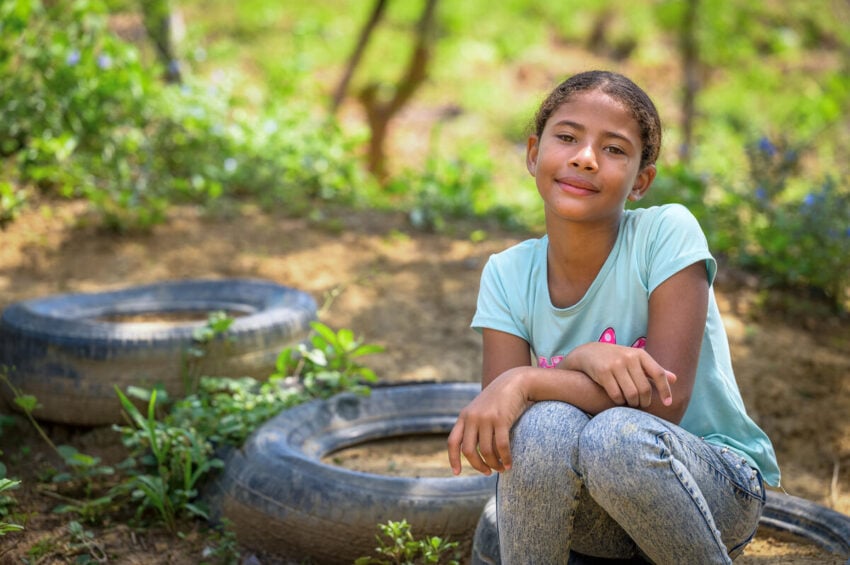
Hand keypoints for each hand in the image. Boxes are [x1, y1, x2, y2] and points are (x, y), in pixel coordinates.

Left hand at [447, 368, 530, 475]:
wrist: (514, 382)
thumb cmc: (498, 400)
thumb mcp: (480, 410)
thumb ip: (473, 425)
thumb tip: (472, 451)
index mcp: (464, 417)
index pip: (453, 442)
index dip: (453, 459)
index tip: (457, 473)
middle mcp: (472, 418)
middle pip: (469, 451)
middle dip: (478, 466)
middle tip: (487, 472)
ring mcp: (486, 418)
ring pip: (487, 451)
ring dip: (494, 464)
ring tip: (501, 468)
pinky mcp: (501, 419)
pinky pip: (501, 446)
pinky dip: (505, 458)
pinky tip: (509, 464)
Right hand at [560, 342, 675, 407]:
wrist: (589, 353)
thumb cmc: (617, 358)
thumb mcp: (636, 359)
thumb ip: (653, 370)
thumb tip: (675, 379)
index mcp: (640, 354)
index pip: (658, 374)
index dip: (665, 390)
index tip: (668, 403)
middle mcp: (629, 358)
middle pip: (644, 389)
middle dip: (645, 401)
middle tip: (642, 404)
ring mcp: (615, 365)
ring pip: (631, 394)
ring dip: (632, 403)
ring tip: (631, 403)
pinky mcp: (603, 373)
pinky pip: (616, 395)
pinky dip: (619, 401)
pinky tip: (619, 400)